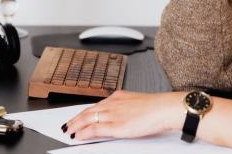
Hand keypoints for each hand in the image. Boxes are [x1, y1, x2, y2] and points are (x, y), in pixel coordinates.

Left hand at [62, 90, 185, 140]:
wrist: (164, 108)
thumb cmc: (156, 107)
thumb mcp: (138, 103)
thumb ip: (126, 107)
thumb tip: (123, 115)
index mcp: (118, 97)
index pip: (96, 104)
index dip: (84, 111)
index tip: (78, 116)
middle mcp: (113, 103)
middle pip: (88, 111)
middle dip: (75, 118)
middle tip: (67, 124)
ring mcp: (113, 114)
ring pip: (87, 118)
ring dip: (75, 125)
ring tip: (68, 130)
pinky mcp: (116, 125)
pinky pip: (94, 129)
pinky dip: (83, 132)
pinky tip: (77, 135)